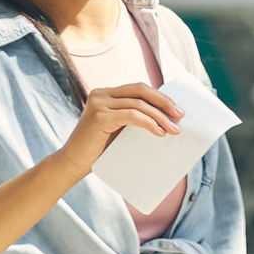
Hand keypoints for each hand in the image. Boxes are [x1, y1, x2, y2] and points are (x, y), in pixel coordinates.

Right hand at [56, 83, 180, 174]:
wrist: (72, 164)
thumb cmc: (97, 151)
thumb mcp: (118, 130)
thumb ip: (133, 119)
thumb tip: (166, 119)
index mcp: (105, 94)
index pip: (138, 88)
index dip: (159, 97)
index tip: (177, 109)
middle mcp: (101, 94)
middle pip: (140, 90)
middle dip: (164, 102)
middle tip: (181, 115)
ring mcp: (99, 103)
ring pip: (138, 104)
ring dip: (160, 117)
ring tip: (174, 130)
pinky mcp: (99, 117)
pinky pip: (131, 115)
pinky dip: (148, 123)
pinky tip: (159, 132)